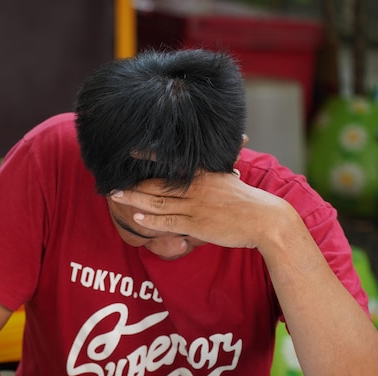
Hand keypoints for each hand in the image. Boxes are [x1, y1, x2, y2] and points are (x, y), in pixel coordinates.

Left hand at [109, 171, 297, 252]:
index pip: (172, 161)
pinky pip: (168, 222)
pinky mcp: (196, 224)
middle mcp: (196, 188)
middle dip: (133, 183)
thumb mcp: (229, 182)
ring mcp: (195, 206)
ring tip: (116, 196)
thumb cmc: (247, 203)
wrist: (266, 220)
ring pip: (158, 202)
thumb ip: (214, 177)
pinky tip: (136, 216)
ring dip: (134, 198)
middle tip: (112, 180)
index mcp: (203, 175)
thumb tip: (209, 172)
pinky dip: (150, 219)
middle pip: (158, 183)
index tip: (132, 148)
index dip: (151, 154)